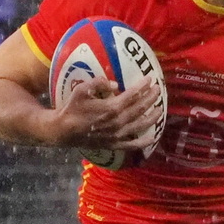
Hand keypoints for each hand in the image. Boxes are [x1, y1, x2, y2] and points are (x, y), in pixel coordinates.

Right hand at [44, 77, 163, 156]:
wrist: (63, 130)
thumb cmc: (72, 108)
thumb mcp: (81, 90)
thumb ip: (98, 83)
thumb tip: (115, 83)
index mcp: (111, 107)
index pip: (133, 95)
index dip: (143, 86)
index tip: (150, 79)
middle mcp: (118, 121)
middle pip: (140, 108)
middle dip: (151, 98)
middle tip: (158, 89)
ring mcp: (118, 134)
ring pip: (141, 125)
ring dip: (153, 116)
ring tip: (160, 108)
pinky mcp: (115, 144)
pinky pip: (133, 144)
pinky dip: (145, 141)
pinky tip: (153, 136)